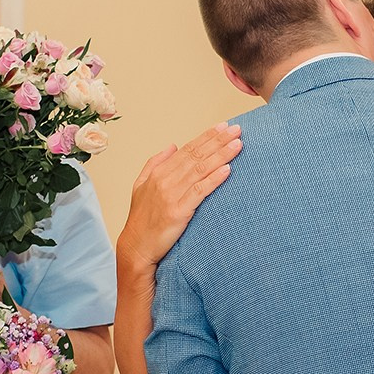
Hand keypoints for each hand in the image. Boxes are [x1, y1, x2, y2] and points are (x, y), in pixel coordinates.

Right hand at [118, 123, 242, 275]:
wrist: (136, 246)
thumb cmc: (142, 219)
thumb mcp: (141, 185)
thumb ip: (155, 163)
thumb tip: (172, 145)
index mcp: (159, 172)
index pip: (187, 149)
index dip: (207, 137)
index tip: (224, 126)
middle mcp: (165, 180)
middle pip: (197, 155)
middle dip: (218, 141)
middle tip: (237, 129)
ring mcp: (171, 195)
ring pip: (200, 170)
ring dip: (221, 155)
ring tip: (237, 144)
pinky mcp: (178, 212)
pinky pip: (200, 192)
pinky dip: (214, 179)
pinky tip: (227, 170)